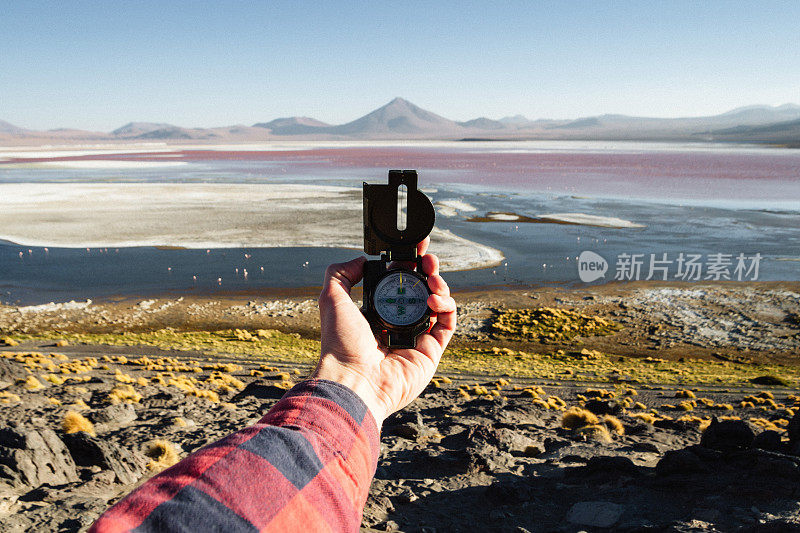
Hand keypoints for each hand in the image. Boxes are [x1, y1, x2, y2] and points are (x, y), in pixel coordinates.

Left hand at [311, 237, 456, 426]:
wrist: (354, 380)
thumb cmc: (340, 344)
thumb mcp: (332, 299)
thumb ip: (341, 273)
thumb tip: (362, 259)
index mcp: (376, 312)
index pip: (398, 283)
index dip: (409, 264)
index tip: (414, 248)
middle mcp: (398, 323)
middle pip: (421, 289)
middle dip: (427, 270)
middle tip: (427, 257)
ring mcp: (417, 337)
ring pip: (439, 303)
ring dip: (439, 283)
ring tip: (431, 275)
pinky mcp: (432, 350)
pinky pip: (448, 322)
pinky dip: (446, 305)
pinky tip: (433, 297)